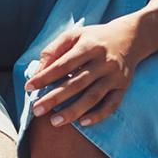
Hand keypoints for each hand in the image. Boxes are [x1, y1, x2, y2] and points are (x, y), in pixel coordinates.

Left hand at [24, 21, 141, 128]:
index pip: (63, 64)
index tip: (28, 87)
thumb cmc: (94, 38)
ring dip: (74, 110)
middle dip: (55, 98)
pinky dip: (99, 115)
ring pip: (93, 96)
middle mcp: (103, 61)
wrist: (129, 38)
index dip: (45, 77)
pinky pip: (112, 104)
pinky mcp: (124, 87)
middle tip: (36, 110)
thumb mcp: (73, 35)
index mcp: (88, 46)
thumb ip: (54, 50)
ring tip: (54, 122)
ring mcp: (115, 76)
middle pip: (76, 83)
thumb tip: (39, 71)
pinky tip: (83, 123)